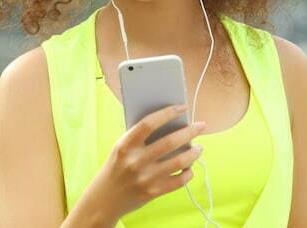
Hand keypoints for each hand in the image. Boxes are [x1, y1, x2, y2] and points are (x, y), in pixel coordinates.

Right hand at [91, 104, 205, 218]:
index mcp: (125, 145)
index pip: (149, 124)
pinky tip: (190, 167)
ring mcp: (145, 178)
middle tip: (201, 125)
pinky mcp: (153, 192)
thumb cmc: (118, 166)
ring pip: (179, 162)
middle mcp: (135, 161)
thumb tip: (172, 122)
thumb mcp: (122, 148)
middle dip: (190, 131)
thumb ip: (141, 136)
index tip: (182, 107)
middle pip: (170, 142)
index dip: (168, 113)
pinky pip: (179, 181)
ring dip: (194, 153)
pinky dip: (188, 172)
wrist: (105, 198)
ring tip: (199, 147)